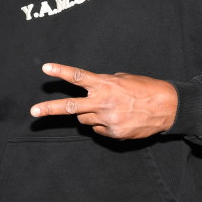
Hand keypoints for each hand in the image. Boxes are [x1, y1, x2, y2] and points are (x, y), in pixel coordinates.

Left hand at [30, 63, 177, 139]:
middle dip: (49, 109)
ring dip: (88, 114)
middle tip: (33, 112)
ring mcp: (107, 120)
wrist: (167, 108)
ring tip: (108, 109)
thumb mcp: (122, 79)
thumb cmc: (144, 89)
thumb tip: (89, 93)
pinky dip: (101, 124)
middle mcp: (103, 102)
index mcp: (105, 84)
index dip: (61, 71)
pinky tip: (117, 119)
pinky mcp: (113, 133)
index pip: (78, 77)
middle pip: (70, 107)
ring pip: (84, 120)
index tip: (46, 68)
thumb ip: (103, 84)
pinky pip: (97, 129)